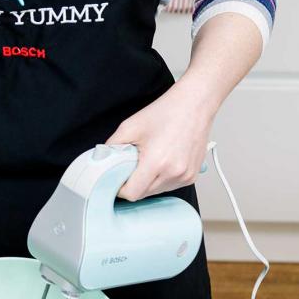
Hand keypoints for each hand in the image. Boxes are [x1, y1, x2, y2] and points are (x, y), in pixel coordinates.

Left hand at [107, 78, 216, 200]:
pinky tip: (162, 162)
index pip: (132, 193)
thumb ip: (112, 147)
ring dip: (148, 182)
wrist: (195, 104)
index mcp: (156, 162)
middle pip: (144, 194)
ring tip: (149, 161)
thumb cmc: (167, 112)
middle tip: (131, 166)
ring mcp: (185, 176)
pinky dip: (162, 179)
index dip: (120, 189)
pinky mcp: (192, 176)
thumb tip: (102, 160)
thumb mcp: (130, 126)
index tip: (116, 181)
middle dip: (134, 183)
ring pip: (157, 192)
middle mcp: (173, 172)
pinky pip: (170, 186)